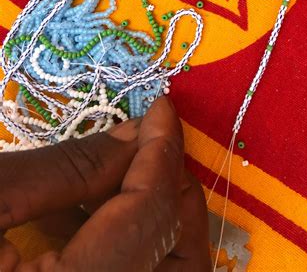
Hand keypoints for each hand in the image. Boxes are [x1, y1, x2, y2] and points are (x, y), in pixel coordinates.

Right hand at [0, 98, 210, 270]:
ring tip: (125, 164)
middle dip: (173, 192)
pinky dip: (122, 241)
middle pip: (178, 262)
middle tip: (156, 140)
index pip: (148, 214)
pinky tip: (87, 208)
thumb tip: (136, 133)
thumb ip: (68, 167)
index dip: (162, 152)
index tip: (161, 109)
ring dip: (153, 216)